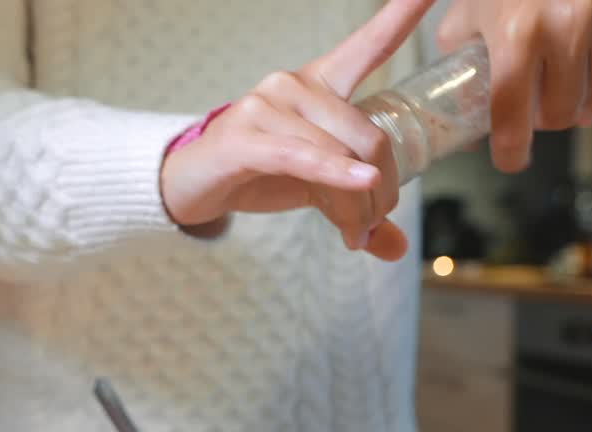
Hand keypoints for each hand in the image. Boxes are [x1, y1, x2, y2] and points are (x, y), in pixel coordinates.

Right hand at [159, 0, 435, 260]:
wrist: (191, 185)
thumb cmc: (256, 173)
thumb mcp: (315, 187)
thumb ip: (356, 209)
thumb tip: (393, 249)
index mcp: (318, 83)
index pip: (367, 45)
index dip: (400, 15)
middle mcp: (293, 84)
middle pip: (368, 136)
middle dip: (381, 189)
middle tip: (373, 225)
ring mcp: (266, 106)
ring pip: (341, 156)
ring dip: (356, 204)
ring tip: (353, 234)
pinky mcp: (246, 138)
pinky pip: (303, 158)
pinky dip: (336, 176)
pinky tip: (360, 187)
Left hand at [438, 0, 591, 171]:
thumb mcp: (467, 10)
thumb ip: (460, 61)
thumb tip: (458, 118)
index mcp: (516, 34)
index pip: (513, 116)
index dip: (511, 150)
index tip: (510, 159)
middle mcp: (566, 28)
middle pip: (561, 114)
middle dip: (544, 119)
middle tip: (531, 109)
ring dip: (577, 98)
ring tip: (559, 84)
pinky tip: (590, 67)